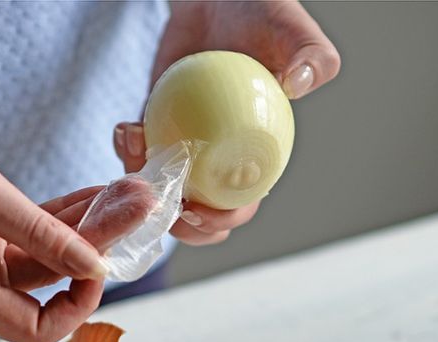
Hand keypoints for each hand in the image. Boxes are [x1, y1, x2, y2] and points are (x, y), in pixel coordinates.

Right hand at [0, 107, 125, 341]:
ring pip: (49, 260)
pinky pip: (34, 238)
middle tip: (138, 206)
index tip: (102, 262)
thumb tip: (93, 266)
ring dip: (86, 228)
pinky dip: (63, 218)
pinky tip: (96, 192)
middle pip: (50, 289)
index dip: (78, 306)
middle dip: (96, 250)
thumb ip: (38, 231)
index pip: (36, 330)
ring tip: (126, 192)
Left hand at [114, 0, 340, 245]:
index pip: (241, 204)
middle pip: (198, 212)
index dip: (221, 220)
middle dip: (176, 224)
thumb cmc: (264, 15)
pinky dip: (127, 149)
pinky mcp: (156, 126)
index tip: (199, 212)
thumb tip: (298, 84)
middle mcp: (221, 160)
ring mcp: (186, 146)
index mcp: (257, 157)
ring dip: (142, 184)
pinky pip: (138, 150)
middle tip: (160, 202)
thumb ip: (312, 57)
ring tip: (136, 146)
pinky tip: (126, 130)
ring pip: (162, 188)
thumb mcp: (294, 31)